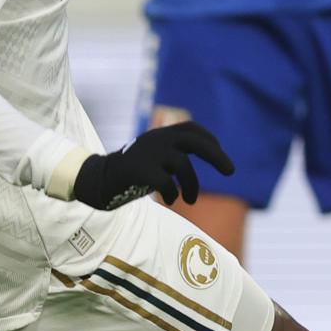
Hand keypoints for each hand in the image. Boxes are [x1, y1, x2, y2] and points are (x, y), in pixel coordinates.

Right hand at [71, 121, 233, 210]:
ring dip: (192, 186)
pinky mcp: (139, 170)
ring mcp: (148, 153)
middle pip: (195, 142)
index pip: (192, 129)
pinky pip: (166, 182)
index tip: (220, 153)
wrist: (100, 179)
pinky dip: (173, 193)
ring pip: (182, 165)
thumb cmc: (133, 171)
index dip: (210, 140)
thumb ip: (175, 152)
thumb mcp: (155, 155)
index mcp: (161, 134)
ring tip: (191, 200)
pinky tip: (173, 201)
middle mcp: (156, 139)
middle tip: (230, 171)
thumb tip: (211, 154)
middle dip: (217, 156)